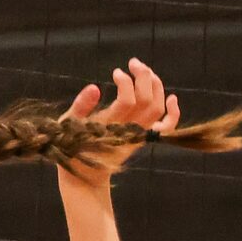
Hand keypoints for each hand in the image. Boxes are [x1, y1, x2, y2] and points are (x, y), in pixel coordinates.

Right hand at [59, 57, 178, 189]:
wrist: (87, 177)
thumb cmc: (72, 148)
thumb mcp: (68, 126)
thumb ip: (80, 107)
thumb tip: (94, 86)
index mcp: (109, 126)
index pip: (128, 100)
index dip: (125, 82)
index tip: (116, 72)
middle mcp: (128, 130)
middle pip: (148, 100)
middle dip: (144, 77)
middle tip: (134, 63)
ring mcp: (139, 134)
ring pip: (158, 109)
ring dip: (157, 87)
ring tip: (146, 72)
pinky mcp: (143, 138)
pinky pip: (165, 127)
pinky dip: (173, 112)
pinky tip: (172, 97)